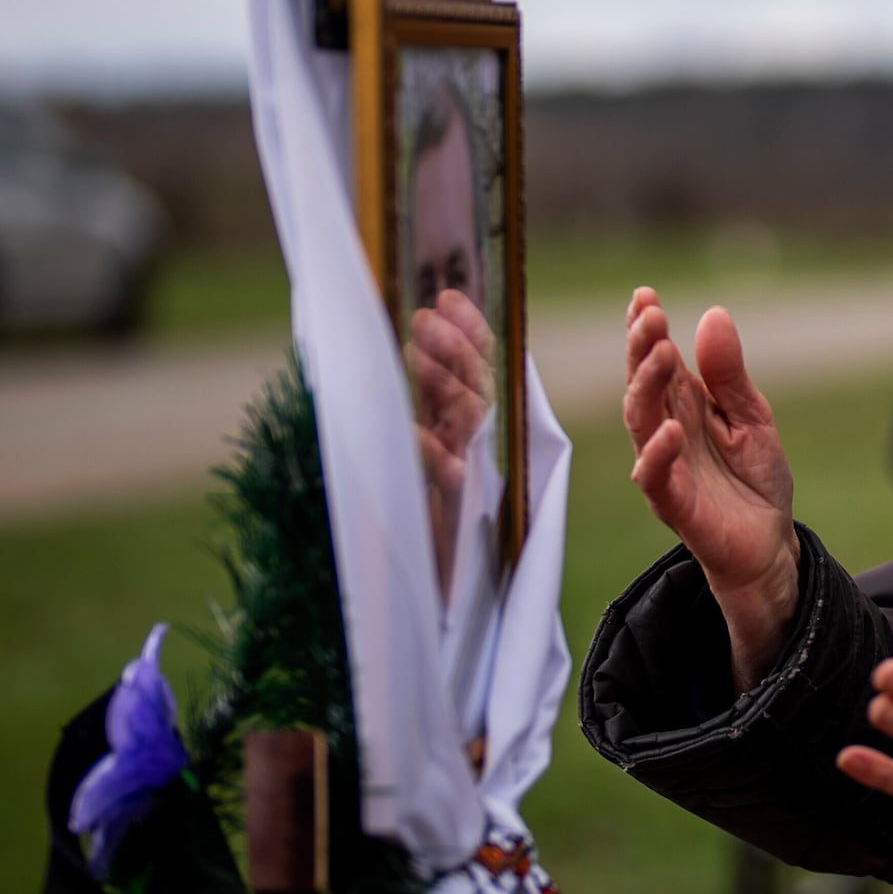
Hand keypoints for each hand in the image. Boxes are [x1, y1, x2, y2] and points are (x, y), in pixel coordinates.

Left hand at [409, 289, 494, 597]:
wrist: (440, 596)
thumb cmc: (425, 525)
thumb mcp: (421, 457)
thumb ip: (426, 411)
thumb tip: (409, 350)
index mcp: (476, 431)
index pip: (483, 370)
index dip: (470, 333)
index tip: (449, 297)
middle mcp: (482, 449)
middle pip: (480, 387)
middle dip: (457, 347)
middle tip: (426, 315)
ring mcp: (475, 478)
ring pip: (469, 420)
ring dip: (443, 382)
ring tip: (414, 348)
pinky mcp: (462, 513)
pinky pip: (447, 474)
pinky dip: (427, 449)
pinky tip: (410, 428)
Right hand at [624, 289, 797, 688]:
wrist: (769, 543)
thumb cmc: (754, 478)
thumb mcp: (752, 416)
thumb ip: (729, 374)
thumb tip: (713, 315)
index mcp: (685, 405)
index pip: (658, 360)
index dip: (646, 329)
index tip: (644, 296)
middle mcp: (667, 430)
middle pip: (643, 383)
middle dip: (641, 347)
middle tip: (649, 315)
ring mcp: (667, 466)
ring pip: (641, 422)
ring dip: (646, 387)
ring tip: (660, 353)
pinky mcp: (674, 503)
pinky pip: (656, 477)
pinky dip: (659, 453)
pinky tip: (671, 429)